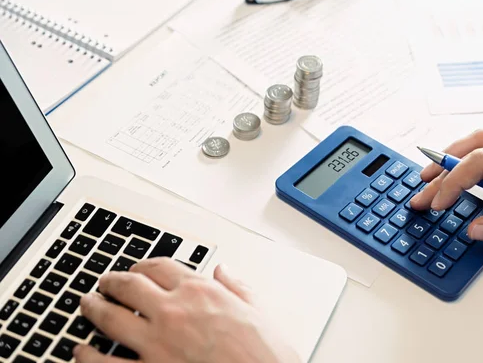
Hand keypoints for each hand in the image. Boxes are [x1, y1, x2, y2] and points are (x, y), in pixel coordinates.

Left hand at [74, 258, 299, 362]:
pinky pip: (106, 362)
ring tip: (87, 304)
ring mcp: (157, 343)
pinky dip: (88, 355)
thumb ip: (237, 287)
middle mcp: (174, 311)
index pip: (161, 267)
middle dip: (112, 281)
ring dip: (93, 308)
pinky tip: (80, 351)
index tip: (138, 269)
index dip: (143, 265)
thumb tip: (224, 271)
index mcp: (201, 292)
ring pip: (110, 317)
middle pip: (130, 285)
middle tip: (105, 281)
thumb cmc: (266, 354)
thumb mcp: (257, 311)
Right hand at [410, 129, 482, 251]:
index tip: (437, 201)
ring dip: (453, 156)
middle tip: (422, 191)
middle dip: (443, 168)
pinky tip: (461, 169)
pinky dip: (470, 155)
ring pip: (482, 139)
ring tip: (431, 176)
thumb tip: (475, 228)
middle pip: (475, 146)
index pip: (482, 162)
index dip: (453, 181)